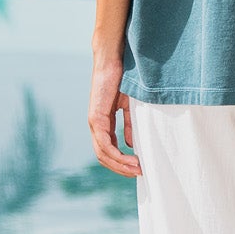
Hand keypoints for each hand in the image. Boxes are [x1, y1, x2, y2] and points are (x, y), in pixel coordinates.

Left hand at [89, 56, 140, 176]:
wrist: (113, 60)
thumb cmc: (123, 79)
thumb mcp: (129, 107)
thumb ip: (130, 125)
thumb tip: (132, 144)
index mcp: (103, 123)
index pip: (109, 150)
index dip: (122, 162)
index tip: (139, 168)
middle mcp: (96, 126)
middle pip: (104, 157)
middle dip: (122, 168)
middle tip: (140, 174)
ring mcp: (94, 122)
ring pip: (103, 154)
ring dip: (120, 165)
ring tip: (138, 170)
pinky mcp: (96, 117)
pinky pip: (104, 143)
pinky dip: (117, 154)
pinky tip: (131, 158)